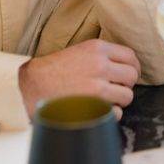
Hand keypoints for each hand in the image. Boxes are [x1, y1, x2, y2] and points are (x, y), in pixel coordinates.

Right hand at [18, 39, 140, 119]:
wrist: (30, 86)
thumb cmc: (53, 71)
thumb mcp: (80, 51)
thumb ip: (102, 56)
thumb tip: (126, 66)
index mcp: (98, 48)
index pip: (131, 57)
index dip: (133, 68)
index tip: (129, 76)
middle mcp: (101, 65)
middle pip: (132, 76)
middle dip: (126, 85)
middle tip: (115, 89)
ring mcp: (98, 86)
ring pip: (127, 96)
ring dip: (118, 101)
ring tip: (104, 100)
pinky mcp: (92, 105)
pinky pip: (115, 113)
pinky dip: (108, 115)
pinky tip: (96, 110)